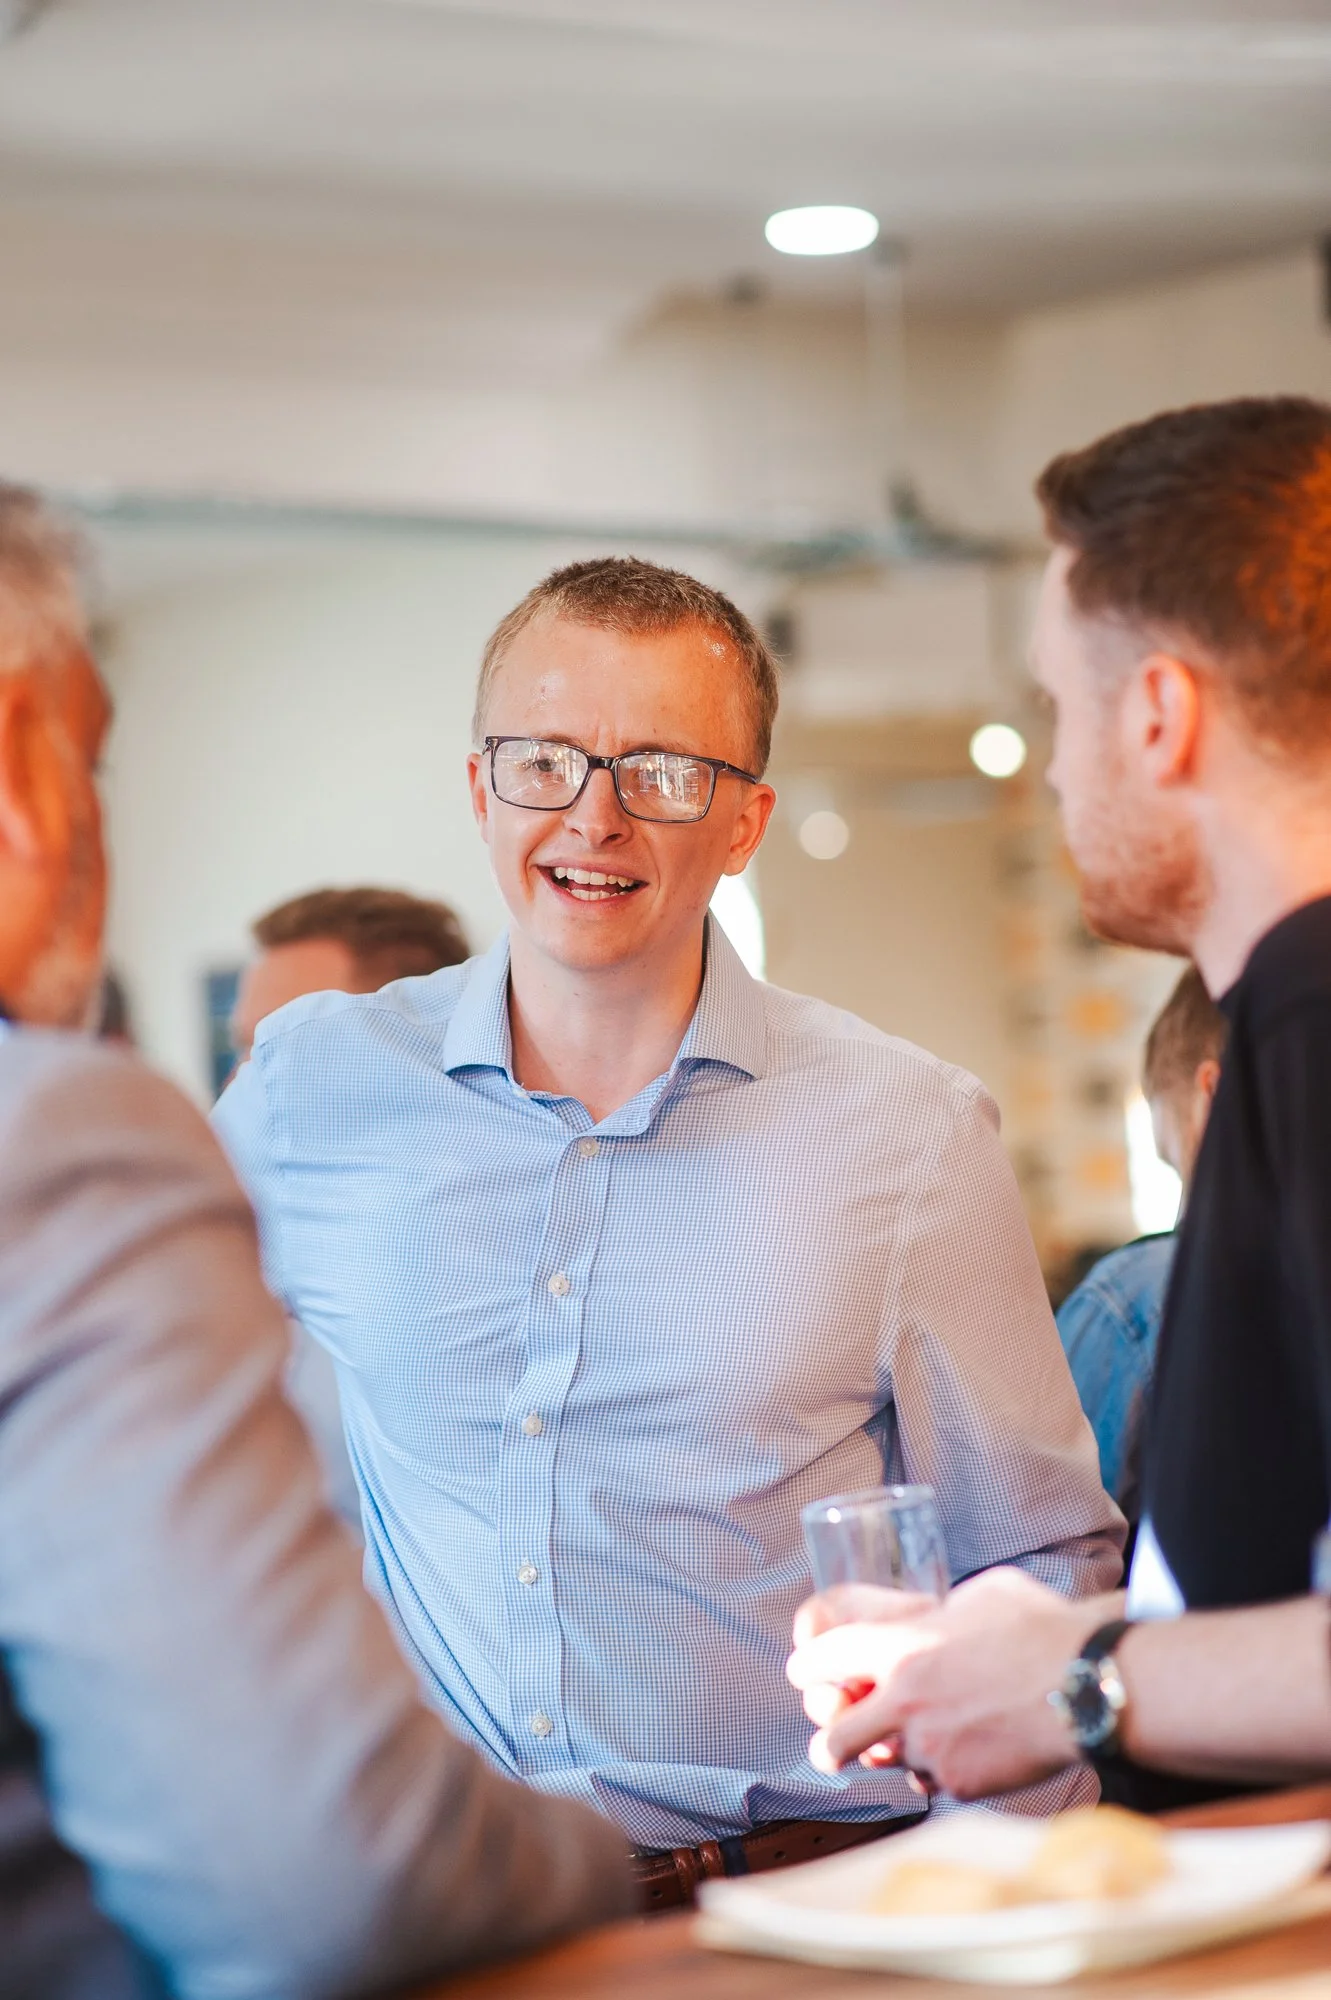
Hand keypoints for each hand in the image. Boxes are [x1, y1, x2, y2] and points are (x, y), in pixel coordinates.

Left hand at [788, 1570, 1112, 1799]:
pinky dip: (944, 1770)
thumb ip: (938, 1613)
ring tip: (927, 1734)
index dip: (807, 1669)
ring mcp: (931, 1748)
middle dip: (830, 1741)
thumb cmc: (1040, 1628)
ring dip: (898, 1752)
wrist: (1089, 1683)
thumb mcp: (978, 1594)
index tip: (806, 1675)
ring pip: (888, 1763)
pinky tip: (971, 1747)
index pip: (819, 1662)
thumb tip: (935, 1620)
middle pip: (831, 1741)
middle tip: (837, 1739)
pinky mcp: (961, 1783)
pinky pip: (934, 1782)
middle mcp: (903, 1702)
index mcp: (899, 1647)